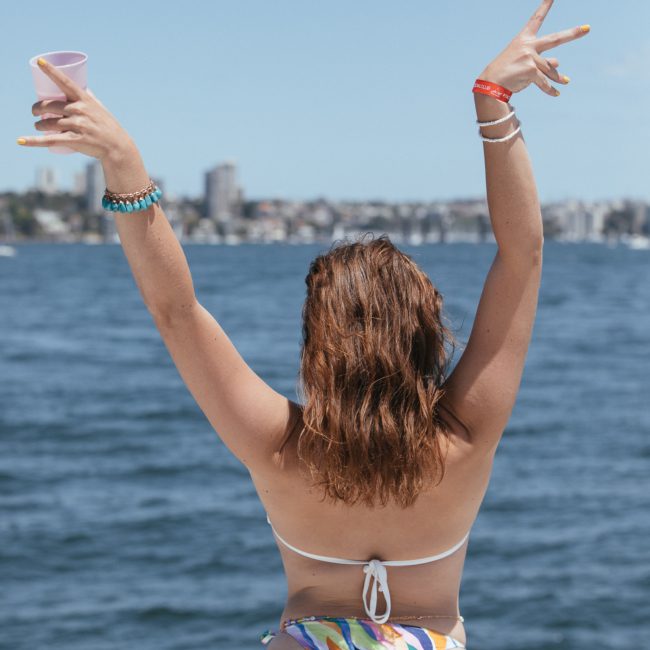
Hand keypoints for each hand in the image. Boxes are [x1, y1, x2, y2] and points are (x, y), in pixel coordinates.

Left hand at [17, 57, 133, 159]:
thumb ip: (87, 97)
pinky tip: (21, 140)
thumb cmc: (108, 127)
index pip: (65, 82)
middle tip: (35, 112)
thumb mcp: (99, 108)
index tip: (40, 62)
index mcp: (84, 100)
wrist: (118, 147)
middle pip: (50, 106)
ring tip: (38, 126)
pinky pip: (50, 140)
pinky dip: (33, 141)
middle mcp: (80, 111)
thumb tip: (81, 86)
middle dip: (37, 108)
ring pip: (49, 123)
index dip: (52, 71)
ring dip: (39, 125)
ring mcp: (78, 126)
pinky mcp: (76, 140)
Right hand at [479, 0, 589, 96]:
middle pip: (555, 39)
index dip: (545, 6)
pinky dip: (550, 89)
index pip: (536, 19)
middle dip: (573, 34)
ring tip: (566, 81)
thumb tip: (559, 63)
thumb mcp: (522, 62)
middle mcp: (528, 46)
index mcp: (523, 39)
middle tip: (587, 29)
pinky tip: (557, 93)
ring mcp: (530, 57)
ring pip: (550, 69)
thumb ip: (542, 60)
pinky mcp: (531, 70)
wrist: (491, 85)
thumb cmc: (505, 73)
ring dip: (557, 77)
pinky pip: (544, 82)